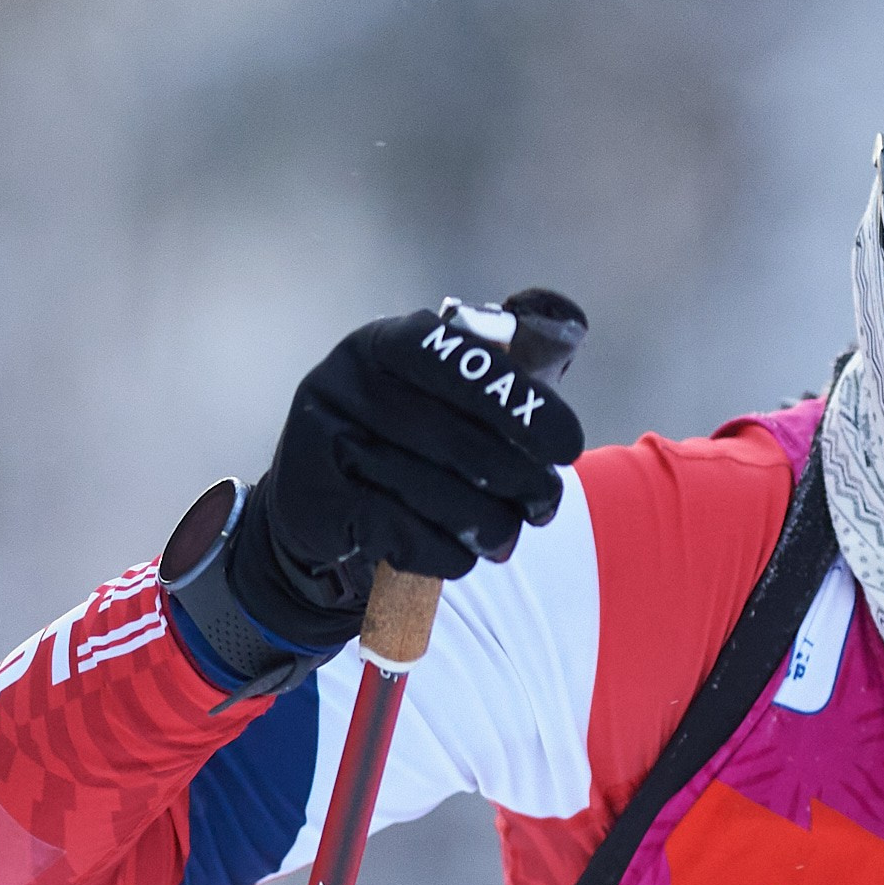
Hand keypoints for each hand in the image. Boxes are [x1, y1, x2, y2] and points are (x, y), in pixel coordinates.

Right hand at [224, 290, 587, 648]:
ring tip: (505, 538)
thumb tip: (568, 331)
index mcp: (390, 342)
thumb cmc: (407, 444)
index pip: (463, 364)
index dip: (524, 406)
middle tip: (545, 506)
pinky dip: (445, 552)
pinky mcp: (314, 500)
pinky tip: (457, 553)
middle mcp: (348, 380)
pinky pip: (403, 533)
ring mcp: (323, 440)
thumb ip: (501, 373)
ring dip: (488, 526)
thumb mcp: (446, 397)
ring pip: (436, 494)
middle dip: (519, 481)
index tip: (569, 447)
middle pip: (457, 440)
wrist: (322, 508)